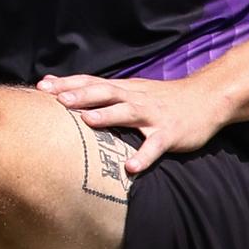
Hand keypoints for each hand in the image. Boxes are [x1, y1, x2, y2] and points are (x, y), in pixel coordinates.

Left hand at [35, 72, 225, 173]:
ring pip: (127, 112)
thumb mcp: (133, 90)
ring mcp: (153, 115)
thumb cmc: (162, 98)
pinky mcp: (170, 133)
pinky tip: (131, 167)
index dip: (68, 83)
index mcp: (125, 89)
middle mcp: (136, 98)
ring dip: (107, 116)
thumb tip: (69, 90)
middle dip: (81, 95)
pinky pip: (155, 146)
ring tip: (87, 121)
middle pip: (105, 92)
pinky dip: (143, 156)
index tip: (41, 87)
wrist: (206, 98)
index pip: (92, 82)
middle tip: (57, 99)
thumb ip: (105, 92)